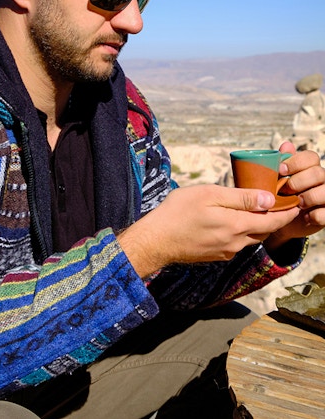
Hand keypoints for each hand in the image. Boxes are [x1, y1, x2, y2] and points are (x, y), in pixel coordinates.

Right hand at [117, 183, 299, 278]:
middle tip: (279, 204)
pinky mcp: (216, 255)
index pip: (272, 221)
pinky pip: (237, 243)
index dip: (286, 212)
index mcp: (236, 225)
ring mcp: (226, 251)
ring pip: (250, 238)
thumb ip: (240, 198)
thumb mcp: (209, 195)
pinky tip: (233, 221)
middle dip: (275, 219)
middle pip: (264, 231)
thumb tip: (268, 200)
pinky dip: (242, 232)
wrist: (156, 240)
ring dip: (258, 225)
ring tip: (258, 210)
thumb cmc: (178, 212)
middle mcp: (235, 243)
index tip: (295, 203)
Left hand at [263, 142, 324, 251]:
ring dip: (307, 198)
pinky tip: (304, 217)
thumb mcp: (278, 179)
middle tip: (284, 190)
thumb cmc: (280, 195)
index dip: (296, 162)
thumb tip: (286, 146)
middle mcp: (322, 179)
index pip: (311, 157)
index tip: (280, 170)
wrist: (283, 220)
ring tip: (296, 204)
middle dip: (298, 181)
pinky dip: (313, 215)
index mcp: (310, 168)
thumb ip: (282, 163)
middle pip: (318, 173)